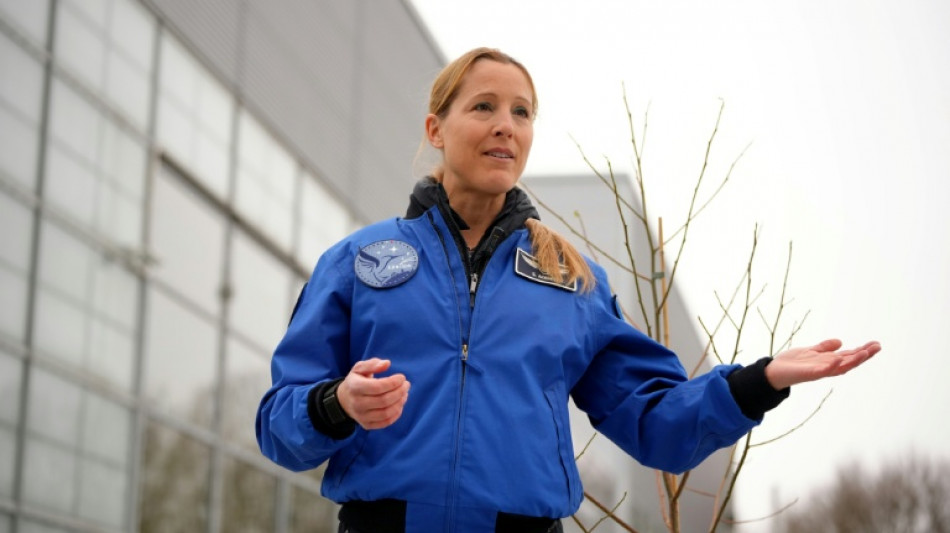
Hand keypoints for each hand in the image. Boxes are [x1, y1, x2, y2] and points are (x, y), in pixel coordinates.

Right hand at [337, 358, 410, 429]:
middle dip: (400, 392)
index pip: (378, 387)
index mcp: (355, 387)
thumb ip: (373, 364)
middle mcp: (357, 404)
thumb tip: (387, 363)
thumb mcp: (360, 368)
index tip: (402, 377)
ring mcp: (361, 416)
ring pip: (386, 413)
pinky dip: (396, 413)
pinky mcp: (367, 425)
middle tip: (406, 385)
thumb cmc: (356, 380)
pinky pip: (385, 422)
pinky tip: (399, 403)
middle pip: (384, 400)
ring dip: (400, 403)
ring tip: (404, 394)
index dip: (393, 382)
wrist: (344, 400)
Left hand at [765, 339, 881, 389]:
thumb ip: (824, 347)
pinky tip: (838, 359)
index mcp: (828, 361)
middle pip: (849, 362)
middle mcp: (827, 367)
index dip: (862, 351)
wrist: (774, 371)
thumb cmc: (792, 363)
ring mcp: (819, 371)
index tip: (876, 344)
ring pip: (840, 367)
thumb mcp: (811, 351)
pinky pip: (822, 371)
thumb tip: (840, 342)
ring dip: (853, 361)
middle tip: (878, 347)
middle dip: (864, 355)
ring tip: (865, 353)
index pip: (849, 356)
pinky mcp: (809, 374)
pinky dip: (830, 366)